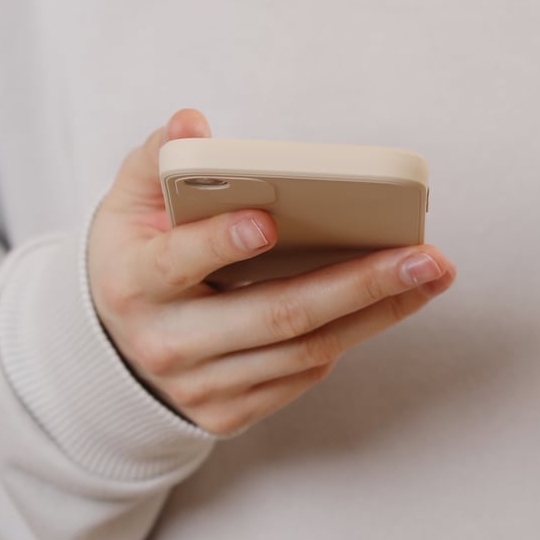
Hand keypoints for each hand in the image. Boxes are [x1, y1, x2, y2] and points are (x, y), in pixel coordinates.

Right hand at [88, 108, 456, 435]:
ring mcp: (199, 387)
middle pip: (275, 315)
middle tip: (422, 254)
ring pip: (303, 350)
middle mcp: (166, 344)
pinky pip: (302, 375)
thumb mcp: (128, 203)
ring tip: (428, 275)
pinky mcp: (227, 415)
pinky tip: (390, 303)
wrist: (111, 350)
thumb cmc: (137, 258)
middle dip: (357, 283)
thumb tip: (191, 124)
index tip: (268, 221)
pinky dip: (349, 336)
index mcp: (133, 283)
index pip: (177, 262)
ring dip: (377, 313)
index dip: (221, 242)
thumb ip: (159, 158)